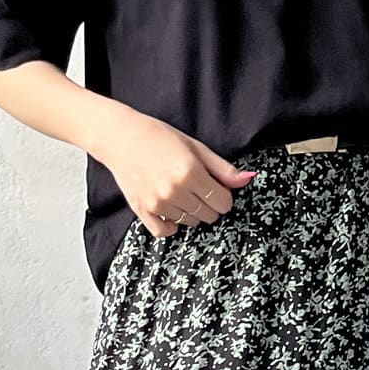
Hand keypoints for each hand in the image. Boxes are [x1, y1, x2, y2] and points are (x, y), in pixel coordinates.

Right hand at [95, 110, 255, 237]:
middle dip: (209, 205)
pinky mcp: (143, 211)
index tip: (216, 189)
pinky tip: (171, 211)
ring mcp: (158, 203)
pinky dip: (171, 225)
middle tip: (198, 190)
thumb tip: (246, 180)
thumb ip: (221, 168)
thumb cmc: (160, 137)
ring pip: (189, 223)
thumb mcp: (195, 147)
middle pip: (208, 215)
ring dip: (191, 213)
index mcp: (191, 172)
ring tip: (181, 194)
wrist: (121, 138)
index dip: (223, 196)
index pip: (223, 202)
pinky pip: (165, 231)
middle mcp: (175, 190)